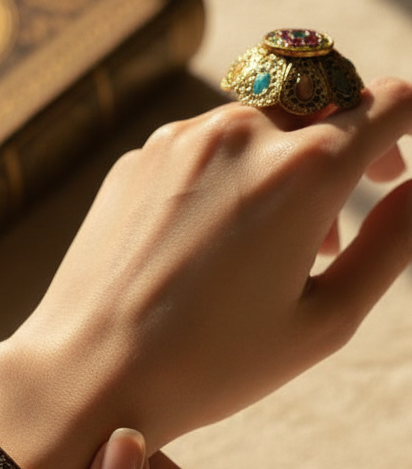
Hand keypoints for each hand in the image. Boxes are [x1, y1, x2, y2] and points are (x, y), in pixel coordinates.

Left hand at [0, 78, 411, 468]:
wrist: (88, 374)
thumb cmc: (210, 364)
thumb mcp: (326, 320)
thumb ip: (393, 243)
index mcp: (303, 170)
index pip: (388, 101)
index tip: (405, 153)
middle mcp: (240, 133)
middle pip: (324, 95)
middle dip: (355, 133)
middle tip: (361, 195)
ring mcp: (179, 140)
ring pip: (260, 119)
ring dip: (289, 157)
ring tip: (284, 241)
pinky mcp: (136, 159)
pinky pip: (203, 144)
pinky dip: (231, 172)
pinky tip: (219, 241)